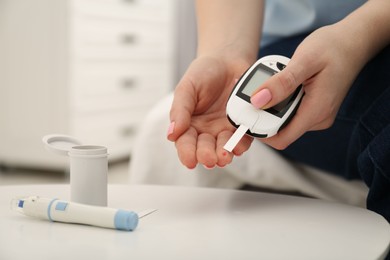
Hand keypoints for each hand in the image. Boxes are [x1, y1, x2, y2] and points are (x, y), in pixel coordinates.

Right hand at [167, 56, 253, 168]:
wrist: (228, 59)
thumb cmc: (203, 73)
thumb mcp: (187, 88)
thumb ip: (180, 110)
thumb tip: (171, 134)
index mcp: (189, 124)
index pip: (185, 142)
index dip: (187, 153)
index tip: (190, 160)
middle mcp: (206, 131)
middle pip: (205, 149)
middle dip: (206, 155)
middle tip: (210, 159)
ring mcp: (225, 129)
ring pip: (224, 147)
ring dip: (224, 154)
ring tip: (224, 156)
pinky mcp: (243, 125)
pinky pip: (243, 138)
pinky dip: (241, 143)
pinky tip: (239, 146)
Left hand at [250, 25, 364, 149]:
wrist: (353, 42)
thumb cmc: (332, 47)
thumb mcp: (304, 60)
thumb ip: (281, 83)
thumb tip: (257, 101)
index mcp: (316, 111)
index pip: (281, 139)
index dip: (259, 132)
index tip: (245, 115)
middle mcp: (317, 119)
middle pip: (279, 130)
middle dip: (263, 113)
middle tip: (255, 89)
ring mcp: (316, 115)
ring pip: (283, 120)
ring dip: (271, 105)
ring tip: (271, 82)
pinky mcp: (313, 109)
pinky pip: (290, 111)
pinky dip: (280, 100)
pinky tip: (280, 84)